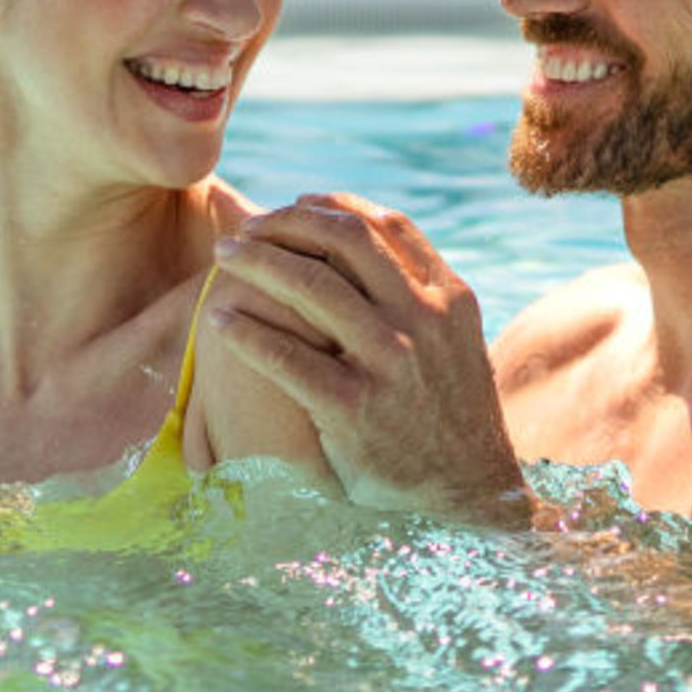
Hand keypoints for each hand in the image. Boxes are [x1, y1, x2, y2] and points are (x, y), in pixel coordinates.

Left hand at [198, 197, 527, 520]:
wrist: (470, 487)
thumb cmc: (445, 405)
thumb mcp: (450, 337)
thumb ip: (412, 289)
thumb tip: (352, 235)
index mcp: (447, 296)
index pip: (385, 225)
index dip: (332, 206)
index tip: (295, 203)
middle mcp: (424, 320)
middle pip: (344, 241)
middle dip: (285, 224)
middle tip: (244, 231)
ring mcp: (391, 363)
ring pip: (311, 286)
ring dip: (256, 262)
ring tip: (222, 258)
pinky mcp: (356, 409)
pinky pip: (287, 359)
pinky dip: (246, 333)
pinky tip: (220, 323)